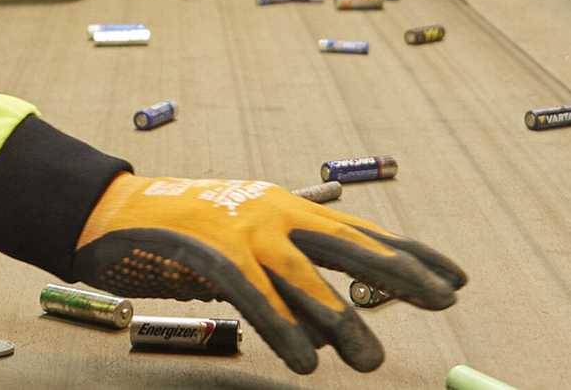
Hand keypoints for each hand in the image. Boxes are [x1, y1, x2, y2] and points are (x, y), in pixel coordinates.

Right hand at [69, 173, 464, 373]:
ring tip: (371, 362)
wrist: (113, 214)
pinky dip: (282, 330)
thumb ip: (291, 264)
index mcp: (288, 208)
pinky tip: (305, 363)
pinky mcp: (209, 256)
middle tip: (445, 302)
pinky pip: (253, 298)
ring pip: (305, 280)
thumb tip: (334, 311)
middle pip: (349, 247)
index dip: (412, 255)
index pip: (363, 232)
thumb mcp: (247, 236)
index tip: (457, 278)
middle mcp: (275, 214)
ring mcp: (243, 233)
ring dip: (341, 323)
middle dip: (400, 276)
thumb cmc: (184, 231)